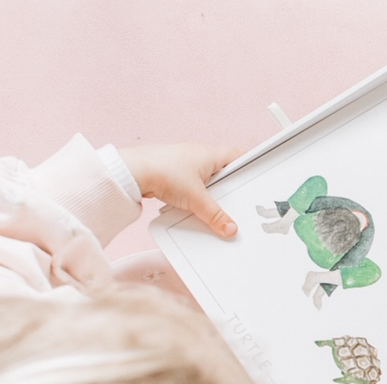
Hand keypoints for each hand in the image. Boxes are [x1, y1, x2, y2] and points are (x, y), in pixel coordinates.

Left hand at [117, 143, 242, 236]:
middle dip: (227, 185)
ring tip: (210, 205)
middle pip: (221, 170)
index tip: (254, 175)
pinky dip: (193, 195)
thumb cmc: (162, 171)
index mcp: (209, 154)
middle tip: (234, 199)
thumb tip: (229, 227)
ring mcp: (183, 164)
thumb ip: (215, 215)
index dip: (247, 164)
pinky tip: (190, 205)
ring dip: (208, 192)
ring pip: (205, 179)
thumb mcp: (196, 198)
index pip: (237, 155)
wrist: (132, 172)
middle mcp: (197, 156)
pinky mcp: (170, 173)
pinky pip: (189, 185)